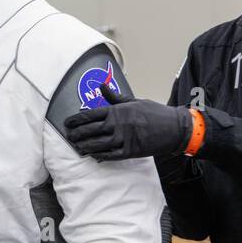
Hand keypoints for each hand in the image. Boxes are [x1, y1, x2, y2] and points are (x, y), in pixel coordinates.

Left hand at [63, 98, 192, 160]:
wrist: (173, 128)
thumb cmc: (154, 113)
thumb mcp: (134, 101)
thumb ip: (115, 97)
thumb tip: (101, 86)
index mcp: (118, 110)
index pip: (91, 115)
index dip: (77, 120)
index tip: (68, 123)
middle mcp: (118, 124)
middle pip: (91, 130)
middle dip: (77, 134)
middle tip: (68, 136)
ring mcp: (123, 139)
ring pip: (98, 144)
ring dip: (85, 146)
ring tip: (77, 146)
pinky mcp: (130, 151)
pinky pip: (110, 155)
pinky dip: (100, 156)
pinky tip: (93, 155)